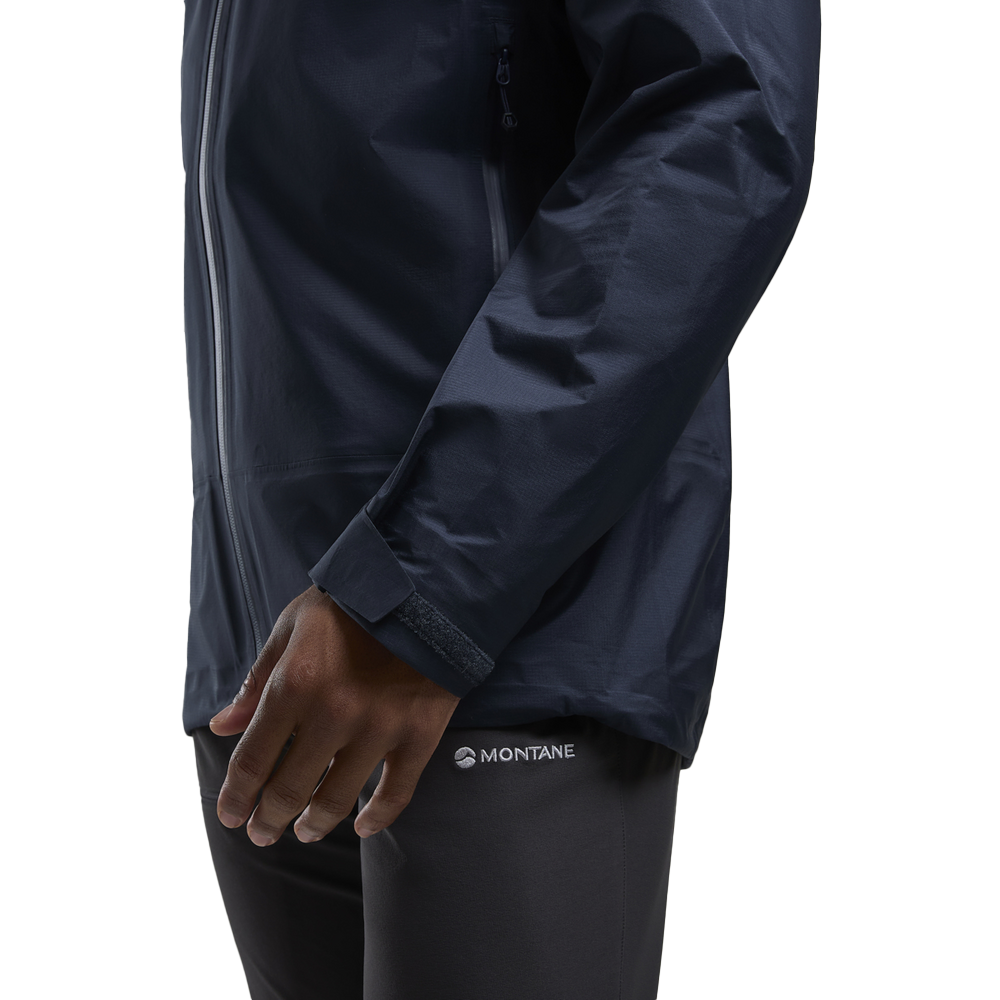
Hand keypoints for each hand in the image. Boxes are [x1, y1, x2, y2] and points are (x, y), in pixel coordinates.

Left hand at [209, 585, 460, 845]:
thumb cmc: (351, 604)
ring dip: (315, 823)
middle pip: (290, 789)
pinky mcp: (419, 734)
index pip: (252, 760)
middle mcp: (333, 714)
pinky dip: (377, 818)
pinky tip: (363, 827)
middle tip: (262, 833)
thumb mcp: (292, 627)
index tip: (231, 815)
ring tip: (305, 832)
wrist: (426, 590)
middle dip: (268, 819)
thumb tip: (223, 725)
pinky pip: (396, 792)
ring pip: (338, 799)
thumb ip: (257, 681)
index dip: (236, 797)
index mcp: (294, 685)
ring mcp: (379, 728)